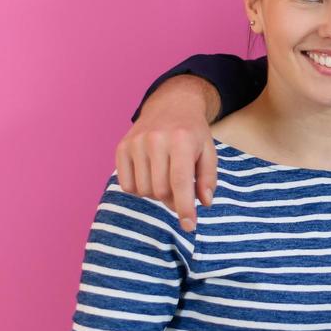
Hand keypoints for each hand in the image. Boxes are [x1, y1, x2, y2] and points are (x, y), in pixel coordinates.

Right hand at [115, 76, 218, 231]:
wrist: (171, 105)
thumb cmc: (193, 133)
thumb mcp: (209, 152)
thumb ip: (208, 178)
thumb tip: (203, 203)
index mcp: (181, 140)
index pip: (180, 182)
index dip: (184, 208)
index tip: (189, 226)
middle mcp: (155, 140)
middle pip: (160, 191)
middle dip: (173, 200)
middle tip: (181, 193)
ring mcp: (135, 143)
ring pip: (143, 190)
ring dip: (156, 194)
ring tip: (166, 178)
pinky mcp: (121, 148)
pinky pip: (126, 185)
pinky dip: (139, 189)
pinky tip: (150, 175)